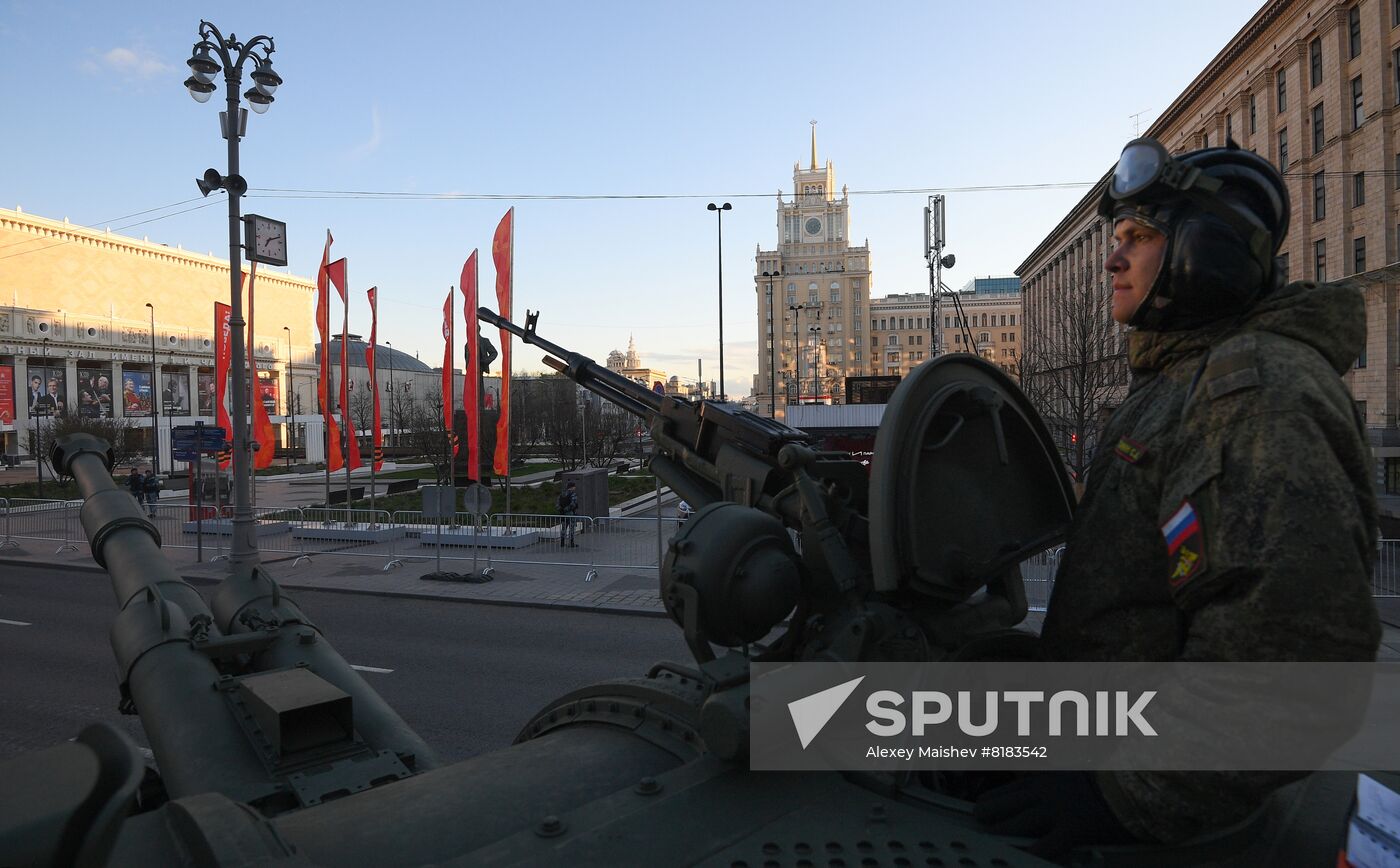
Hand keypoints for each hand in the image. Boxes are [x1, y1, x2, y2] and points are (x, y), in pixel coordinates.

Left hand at [974, 771, 1135, 858]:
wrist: (1136, 785)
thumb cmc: (1105, 782)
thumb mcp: (1069, 773)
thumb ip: (1046, 782)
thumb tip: (1029, 794)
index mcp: (1041, 778)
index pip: (1001, 793)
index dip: (988, 806)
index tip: (982, 815)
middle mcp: (1043, 790)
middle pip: (998, 805)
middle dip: (987, 820)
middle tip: (984, 831)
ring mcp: (1057, 808)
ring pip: (1015, 823)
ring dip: (1002, 836)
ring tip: (993, 846)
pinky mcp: (1074, 826)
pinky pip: (1046, 845)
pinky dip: (1032, 854)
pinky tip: (1021, 858)